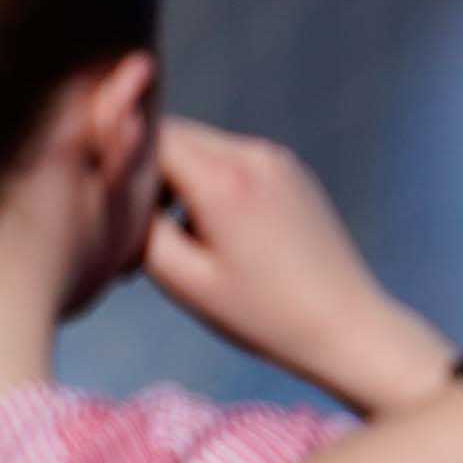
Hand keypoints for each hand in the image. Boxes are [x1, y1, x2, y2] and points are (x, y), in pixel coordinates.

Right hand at [144, 122, 451, 414]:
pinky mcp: (291, 171)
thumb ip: (138, 225)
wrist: (347, 327)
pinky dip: (211, 183)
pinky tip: (217, 236)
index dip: (119, 165)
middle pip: (174, 135)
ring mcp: (277, 159)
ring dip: (178, 178)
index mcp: (223, 179)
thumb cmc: (261, 315)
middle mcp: (252, 154)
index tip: (116, 212)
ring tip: (178, 239)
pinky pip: (232, 160)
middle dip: (147, 172)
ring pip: (202, 146)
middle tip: (140, 231)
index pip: (146, 136)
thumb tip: (114, 188)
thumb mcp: (183, 279)